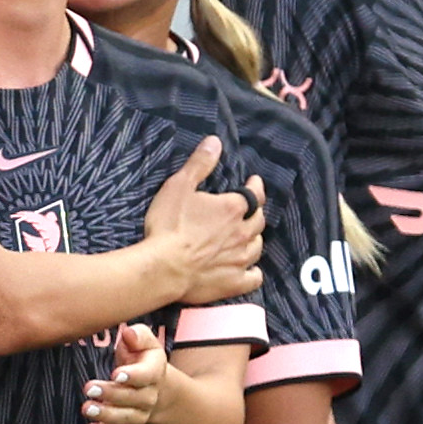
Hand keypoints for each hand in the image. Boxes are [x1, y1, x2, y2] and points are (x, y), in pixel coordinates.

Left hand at [79, 322, 168, 423]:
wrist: (148, 384)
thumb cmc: (140, 357)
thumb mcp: (143, 341)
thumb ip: (137, 335)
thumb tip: (128, 333)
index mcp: (154, 371)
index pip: (147, 375)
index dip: (133, 376)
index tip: (116, 374)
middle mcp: (149, 395)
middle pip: (133, 397)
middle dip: (111, 394)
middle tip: (90, 388)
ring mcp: (139, 413)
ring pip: (125, 417)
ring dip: (106, 414)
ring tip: (87, 409)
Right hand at [131, 139, 264, 306]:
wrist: (163, 268)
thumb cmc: (168, 226)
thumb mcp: (179, 187)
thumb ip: (199, 164)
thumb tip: (215, 141)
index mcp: (233, 208)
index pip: (254, 194)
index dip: (255, 186)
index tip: (254, 182)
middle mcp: (243, 233)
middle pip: (259, 221)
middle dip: (255, 212)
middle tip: (249, 209)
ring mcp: (241, 260)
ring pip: (258, 246)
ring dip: (254, 239)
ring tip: (247, 236)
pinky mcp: (234, 282)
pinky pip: (254, 277)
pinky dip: (254, 272)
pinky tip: (249, 269)